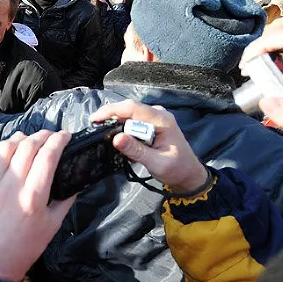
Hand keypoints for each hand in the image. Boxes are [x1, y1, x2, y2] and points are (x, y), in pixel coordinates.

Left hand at [0, 129, 74, 281]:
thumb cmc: (24, 248)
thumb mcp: (52, 226)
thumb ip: (65, 201)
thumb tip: (75, 182)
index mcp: (33, 197)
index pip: (47, 157)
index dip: (58, 141)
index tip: (66, 135)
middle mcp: (12, 186)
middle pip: (29, 146)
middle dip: (44, 135)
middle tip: (53, 135)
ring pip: (9, 147)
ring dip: (24, 137)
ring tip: (34, 138)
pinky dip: (6, 147)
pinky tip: (14, 147)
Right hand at [90, 101, 208, 193]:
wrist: (188, 174)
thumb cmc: (176, 169)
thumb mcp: (156, 163)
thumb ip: (136, 150)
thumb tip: (116, 138)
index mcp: (161, 120)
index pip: (132, 107)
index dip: (111, 111)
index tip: (94, 120)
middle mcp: (157, 114)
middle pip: (128, 109)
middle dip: (110, 117)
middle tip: (96, 130)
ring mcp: (154, 117)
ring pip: (129, 115)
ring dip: (116, 124)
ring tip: (105, 136)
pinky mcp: (151, 124)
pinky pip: (132, 121)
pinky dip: (123, 128)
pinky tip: (119, 139)